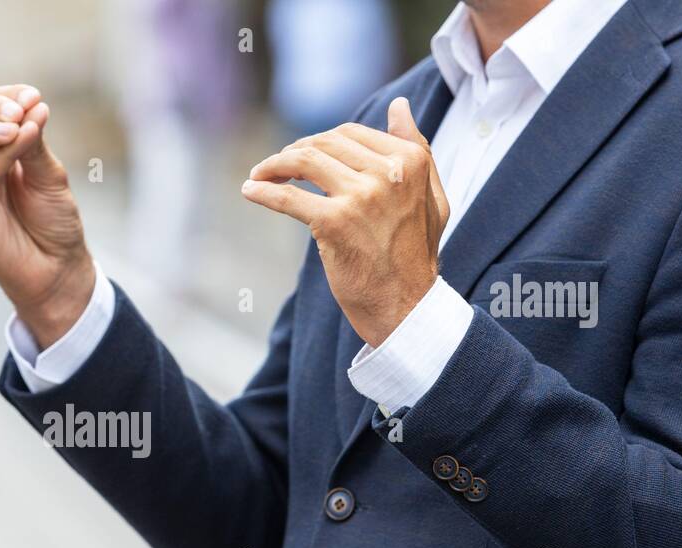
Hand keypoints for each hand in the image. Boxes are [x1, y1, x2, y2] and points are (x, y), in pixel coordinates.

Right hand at [0, 84, 95, 348]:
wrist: (58, 269)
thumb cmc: (53, 223)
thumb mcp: (50, 175)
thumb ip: (35, 143)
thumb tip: (33, 106)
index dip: (7, 96)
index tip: (34, 96)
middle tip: (22, 108)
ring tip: (16, 123)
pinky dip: (0, 155)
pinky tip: (23, 140)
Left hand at [242, 97, 449, 347]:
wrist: (406, 306)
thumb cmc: (415, 255)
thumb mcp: (431, 197)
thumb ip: (416, 148)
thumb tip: (398, 106)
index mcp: (411, 160)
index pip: (350, 134)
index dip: (320, 141)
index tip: (301, 155)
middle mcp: (388, 172)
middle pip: (324, 144)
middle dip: (294, 151)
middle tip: (275, 167)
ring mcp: (361, 196)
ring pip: (304, 162)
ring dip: (274, 166)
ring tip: (259, 176)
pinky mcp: (334, 223)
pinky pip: (289, 198)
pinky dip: (264, 192)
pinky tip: (249, 191)